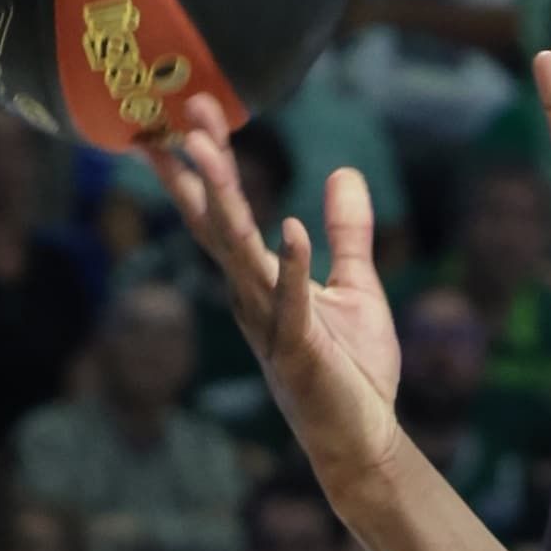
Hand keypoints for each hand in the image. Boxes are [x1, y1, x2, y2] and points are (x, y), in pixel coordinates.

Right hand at [152, 111, 401, 498]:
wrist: (365, 442)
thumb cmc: (353, 373)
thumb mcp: (354, 287)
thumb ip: (347, 232)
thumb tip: (343, 172)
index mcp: (258, 281)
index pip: (220, 213)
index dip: (204, 162)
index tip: (188, 108)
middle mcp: (252, 298)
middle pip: (216, 222)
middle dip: (199, 166)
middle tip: (184, 109)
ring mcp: (271, 325)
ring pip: (238, 252)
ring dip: (223, 199)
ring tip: (205, 147)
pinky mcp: (301, 351)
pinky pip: (292, 301)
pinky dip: (290, 265)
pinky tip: (287, 226)